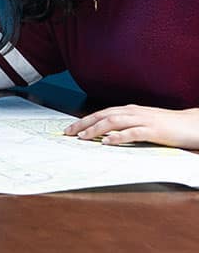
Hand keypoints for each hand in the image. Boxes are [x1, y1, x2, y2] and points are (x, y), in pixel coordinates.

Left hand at [64, 105, 198, 148]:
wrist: (194, 124)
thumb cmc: (169, 125)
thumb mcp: (144, 122)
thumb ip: (128, 124)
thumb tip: (109, 132)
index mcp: (130, 110)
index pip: (102, 113)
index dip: (84, 120)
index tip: (70, 129)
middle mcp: (134, 112)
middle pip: (102, 115)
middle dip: (83, 123)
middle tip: (67, 133)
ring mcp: (144, 120)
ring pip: (114, 121)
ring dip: (96, 129)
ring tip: (82, 137)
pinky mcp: (154, 130)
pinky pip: (133, 133)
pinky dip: (118, 136)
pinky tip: (107, 142)